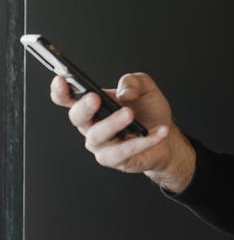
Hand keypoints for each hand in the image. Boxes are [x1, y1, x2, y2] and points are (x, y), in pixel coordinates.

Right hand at [50, 71, 195, 192]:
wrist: (167, 136)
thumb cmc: (148, 111)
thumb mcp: (145, 88)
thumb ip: (134, 82)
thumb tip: (124, 92)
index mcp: (92, 104)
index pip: (67, 97)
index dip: (60, 90)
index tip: (61, 79)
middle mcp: (91, 125)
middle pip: (77, 117)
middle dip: (84, 107)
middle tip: (95, 98)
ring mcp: (100, 144)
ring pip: (97, 136)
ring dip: (113, 123)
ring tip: (130, 114)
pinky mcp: (114, 159)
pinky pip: (124, 151)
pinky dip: (143, 141)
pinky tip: (159, 131)